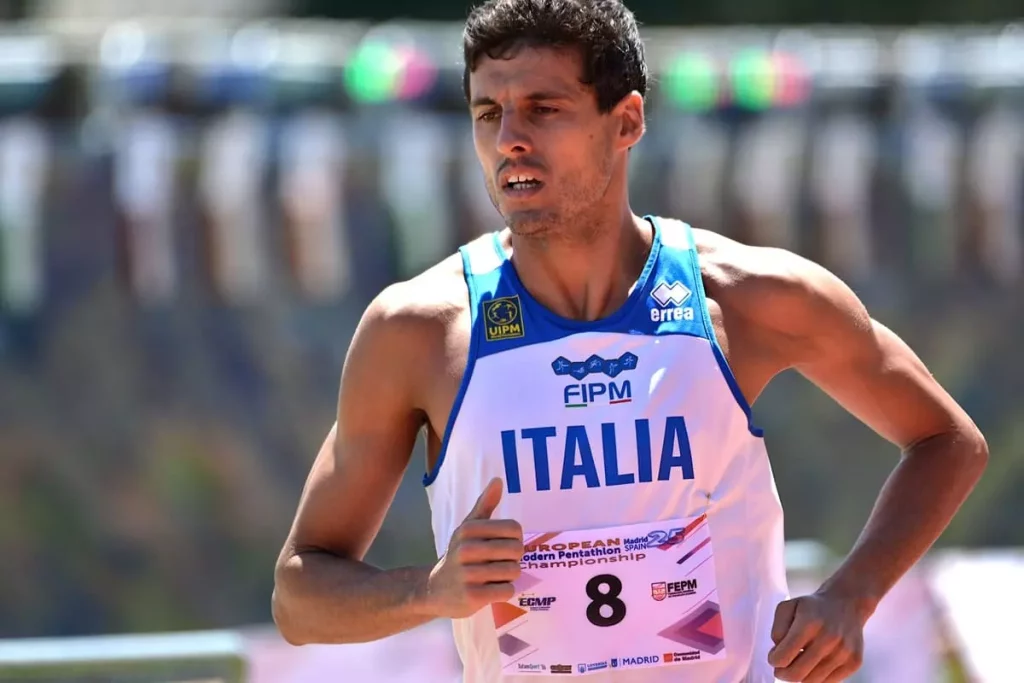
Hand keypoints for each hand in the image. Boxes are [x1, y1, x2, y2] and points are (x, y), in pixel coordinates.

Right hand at [427, 477, 523, 618]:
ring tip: (493, 577)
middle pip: (516, 550)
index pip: (514, 528)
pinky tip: (490, 590)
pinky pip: (507, 591)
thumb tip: (498, 480)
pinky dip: (504, 591)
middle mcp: (466, 549)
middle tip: (499, 563)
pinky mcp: (472, 597)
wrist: (434, 589)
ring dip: (509, 576)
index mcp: (468, 529)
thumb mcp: (468, 529)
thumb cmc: (459, 555)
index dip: (515, 539)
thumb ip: (485, 505)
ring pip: (513, 571)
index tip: (503, 545)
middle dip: (513, 559)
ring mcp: (468, 574)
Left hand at [768, 592, 864, 681]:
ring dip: (800, 676)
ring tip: (799, 663)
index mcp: (809, 623)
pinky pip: (828, 682)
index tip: (774, 657)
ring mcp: (843, 652)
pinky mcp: (854, 662)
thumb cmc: (812, 608)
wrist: (847, 603)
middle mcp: (828, 638)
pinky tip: (814, 664)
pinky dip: (816, 677)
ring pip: (811, 681)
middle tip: (781, 669)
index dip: (773, 660)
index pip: (783, 657)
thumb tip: (779, 652)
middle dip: (783, 674)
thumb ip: (777, 630)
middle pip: (796, 674)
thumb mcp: (788, 607)